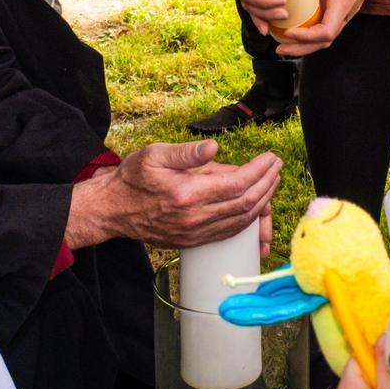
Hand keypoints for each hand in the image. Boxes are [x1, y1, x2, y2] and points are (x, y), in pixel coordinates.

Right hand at [65, 140, 281, 250]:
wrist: (113, 210)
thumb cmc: (133, 179)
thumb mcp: (155, 154)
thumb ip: (186, 152)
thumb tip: (213, 147)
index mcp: (187, 193)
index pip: (237, 183)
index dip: (260, 171)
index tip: (270, 158)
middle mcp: (194, 217)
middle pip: (245, 203)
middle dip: (267, 184)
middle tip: (276, 167)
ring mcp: (195, 232)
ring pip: (241, 220)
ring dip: (262, 201)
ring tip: (272, 182)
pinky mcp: (194, 241)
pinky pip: (229, 232)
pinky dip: (248, 220)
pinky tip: (256, 207)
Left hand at [271, 0, 389, 56]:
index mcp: (343, 2)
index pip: (326, 32)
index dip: (305, 37)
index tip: (289, 32)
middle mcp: (345, 11)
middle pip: (323, 41)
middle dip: (301, 48)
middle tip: (280, 49)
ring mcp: (344, 9)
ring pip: (324, 34)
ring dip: (305, 42)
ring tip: (285, 42)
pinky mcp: (341, 4)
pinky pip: (325, 22)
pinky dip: (310, 30)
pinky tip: (297, 27)